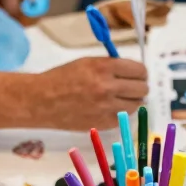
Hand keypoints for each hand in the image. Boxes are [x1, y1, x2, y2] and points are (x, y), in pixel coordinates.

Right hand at [32, 57, 147, 130]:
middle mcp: (108, 87)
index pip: (138, 70)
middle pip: (142, 89)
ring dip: (132, 101)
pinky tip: (111, 108)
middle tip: (133, 87)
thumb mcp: (87, 63)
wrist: (43, 100)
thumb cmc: (63, 78)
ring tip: (121, 98)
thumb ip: (111, 67)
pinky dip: (121, 112)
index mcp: (103, 68)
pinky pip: (124, 117)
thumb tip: (133, 73)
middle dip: (140, 87)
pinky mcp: (105, 123)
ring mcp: (107, 107)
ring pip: (136, 105)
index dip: (141, 73)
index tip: (139, 75)